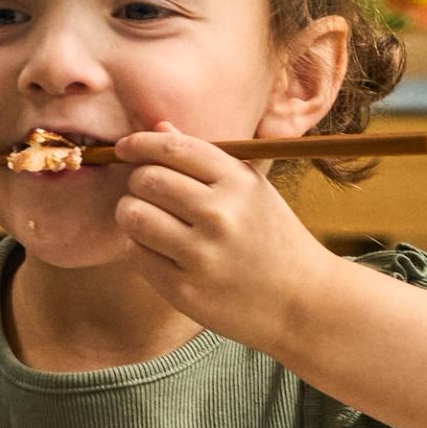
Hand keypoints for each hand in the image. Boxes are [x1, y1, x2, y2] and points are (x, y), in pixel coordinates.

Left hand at [108, 130, 335, 347]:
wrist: (302, 299)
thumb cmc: (270, 237)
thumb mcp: (250, 189)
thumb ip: (204, 159)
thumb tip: (158, 128)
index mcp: (238, 182)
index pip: (171, 149)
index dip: (139, 144)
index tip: (125, 148)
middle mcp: (220, 214)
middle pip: (146, 180)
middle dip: (138, 183)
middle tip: (147, 193)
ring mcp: (202, 254)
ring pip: (133, 215)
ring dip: (131, 213)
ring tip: (147, 220)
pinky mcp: (185, 288)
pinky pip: (136, 253)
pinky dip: (139, 247)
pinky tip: (158, 249)